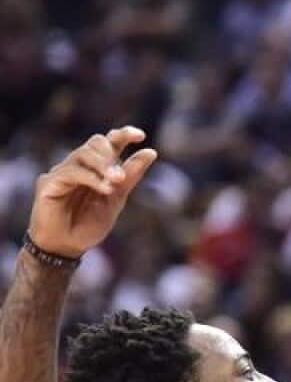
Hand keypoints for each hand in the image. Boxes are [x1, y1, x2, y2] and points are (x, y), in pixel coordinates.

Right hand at [29, 127, 157, 257]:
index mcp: (98, 168)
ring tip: (116, 181)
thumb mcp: (116, 200)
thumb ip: (130, 176)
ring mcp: (63, 171)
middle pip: (96, 142)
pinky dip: (91, 178)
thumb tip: (151, 152)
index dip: (123, 134)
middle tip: (121, 176)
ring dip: (103, 165)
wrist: (67, 247)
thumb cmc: (89, 224)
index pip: (109, 142)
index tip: (140, 135)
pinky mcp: (49, 182)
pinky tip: (104, 189)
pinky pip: (71, 172)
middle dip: (111, 154)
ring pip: (83, 154)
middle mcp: (80, 165)